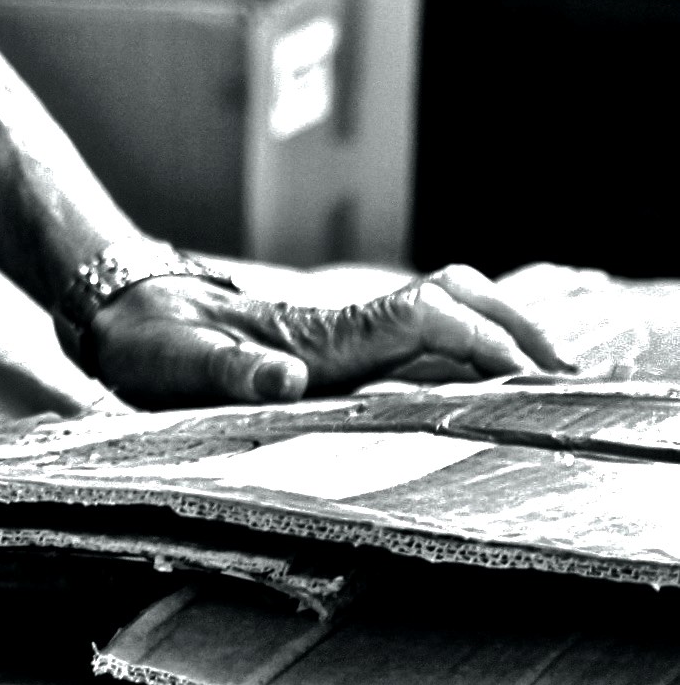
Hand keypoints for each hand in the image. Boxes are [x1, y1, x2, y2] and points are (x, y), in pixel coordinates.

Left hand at [87, 264, 571, 406]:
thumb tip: (288, 379)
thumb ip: (233, 371)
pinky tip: (489, 379)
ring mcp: (338, 339)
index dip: (474, 338)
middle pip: (448, 304)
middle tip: (566, 372)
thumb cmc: (147, 340)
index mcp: (319, 339)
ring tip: (551, 376)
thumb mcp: (179, 362)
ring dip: (498, 335)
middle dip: (511, 327)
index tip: (523, 370)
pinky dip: (465, 351)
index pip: (419, 322)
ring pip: (438, 318)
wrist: (118, 309)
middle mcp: (340, 334)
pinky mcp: (330, 352)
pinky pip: (416, 343)